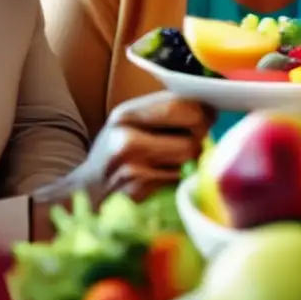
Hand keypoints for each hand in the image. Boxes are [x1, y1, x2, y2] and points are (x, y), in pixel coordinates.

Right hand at [81, 92, 214, 201]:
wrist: (88, 191)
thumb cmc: (120, 152)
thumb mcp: (133, 123)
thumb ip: (167, 111)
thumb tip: (211, 109)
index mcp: (125, 115)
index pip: (181, 106)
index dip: (204, 112)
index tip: (209, 116)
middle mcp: (125, 140)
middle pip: (192, 135)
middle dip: (198, 139)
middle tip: (189, 141)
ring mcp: (131, 169)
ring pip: (189, 159)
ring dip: (190, 161)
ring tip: (173, 160)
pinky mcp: (139, 193)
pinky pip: (180, 181)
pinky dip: (179, 180)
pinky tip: (164, 177)